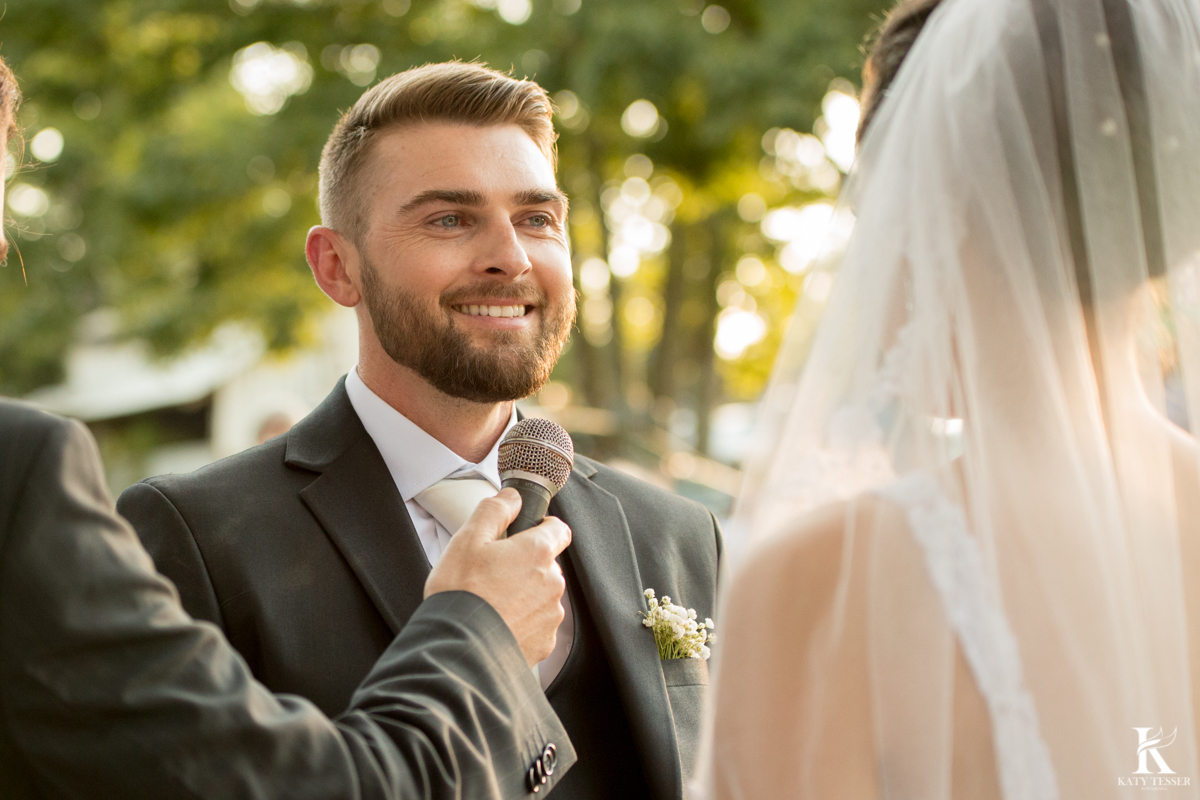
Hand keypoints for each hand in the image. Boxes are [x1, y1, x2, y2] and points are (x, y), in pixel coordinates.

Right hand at [424, 488, 570, 666]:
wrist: (458, 650)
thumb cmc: (461, 593)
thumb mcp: (468, 539)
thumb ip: (495, 510)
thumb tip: (513, 497)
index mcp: (538, 552)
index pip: (558, 529)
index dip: (541, 527)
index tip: (523, 533)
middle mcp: (552, 582)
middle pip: (547, 564)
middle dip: (525, 564)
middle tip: (492, 572)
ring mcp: (550, 614)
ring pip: (542, 594)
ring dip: (524, 594)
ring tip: (491, 602)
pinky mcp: (544, 642)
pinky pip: (537, 623)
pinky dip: (522, 621)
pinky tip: (497, 623)